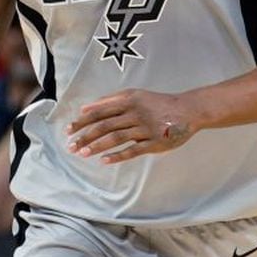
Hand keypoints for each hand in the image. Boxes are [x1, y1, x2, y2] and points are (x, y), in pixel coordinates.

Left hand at [67, 89, 197, 163]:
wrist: (188, 110)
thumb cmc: (158, 104)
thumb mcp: (135, 95)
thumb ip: (111, 100)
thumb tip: (86, 109)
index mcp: (128, 100)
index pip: (100, 111)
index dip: (82, 121)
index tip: (69, 130)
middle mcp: (135, 113)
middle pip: (104, 125)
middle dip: (85, 136)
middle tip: (71, 146)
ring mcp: (145, 129)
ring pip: (116, 138)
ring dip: (97, 146)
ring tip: (83, 153)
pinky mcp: (155, 143)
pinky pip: (133, 150)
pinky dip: (118, 156)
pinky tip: (104, 161)